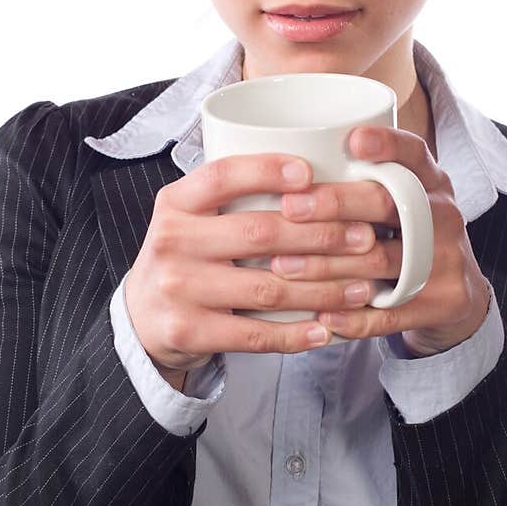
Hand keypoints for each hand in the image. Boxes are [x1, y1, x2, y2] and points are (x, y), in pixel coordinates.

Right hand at [123, 151, 390, 377]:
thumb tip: (318, 173)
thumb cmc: (187, 256)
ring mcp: (178, 289)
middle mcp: (172, 241)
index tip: (312, 173)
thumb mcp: (192, 216)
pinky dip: (296, 334)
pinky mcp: (189, 331)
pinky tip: (326, 329)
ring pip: (267, 288)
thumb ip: (233, 196)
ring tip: (362, 286)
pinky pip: (254, 335)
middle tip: (365, 236)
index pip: (223, 176)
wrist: (141, 317)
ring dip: (324, 288)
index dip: (268, 170)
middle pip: (260, 233)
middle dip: (323, 235)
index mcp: (176, 203)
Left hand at [272, 126, 491, 355]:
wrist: (458, 291)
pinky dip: (353, 317)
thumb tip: (284, 165)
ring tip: (283, 265)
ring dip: (328, 265)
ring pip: (382, 260)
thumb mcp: (404, 198)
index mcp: (431, 182)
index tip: (352, 140)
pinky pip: (391, 312)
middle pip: (390, 204)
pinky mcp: (440, 303)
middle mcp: (442, 215)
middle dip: (336, 204)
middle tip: (290, 208)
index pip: (414, 152)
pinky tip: (319, 316)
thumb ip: (365, 180)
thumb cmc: (410, 233)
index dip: (387, 144)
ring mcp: (446, 261)